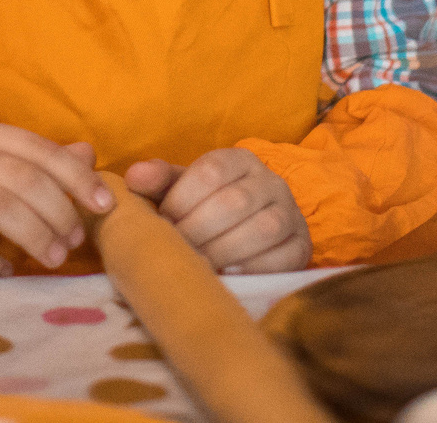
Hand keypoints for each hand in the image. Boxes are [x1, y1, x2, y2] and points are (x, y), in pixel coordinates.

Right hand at [0, 122, 111, 277]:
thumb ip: (40, 158)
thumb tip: (88, 154)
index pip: (40, 149)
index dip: (77, 177)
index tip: (105, 206)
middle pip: (24, 180)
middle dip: (59, 213)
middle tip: (75, 242)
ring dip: (35, 237)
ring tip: (54, 259)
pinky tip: (7, 271)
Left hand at [123, 148, 310, 273]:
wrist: (249, 237)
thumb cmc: (205, 211)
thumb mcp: (182, 192)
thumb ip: (158, 182)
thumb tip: (134, 178)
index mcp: (239, 160)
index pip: (211, 170)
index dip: (182, 199)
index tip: (162, 223)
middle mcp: (271, 181)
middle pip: (235, 202)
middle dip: (198, 231)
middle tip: (176, 252)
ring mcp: (291, 213)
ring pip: (262, 229)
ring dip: (223, 251)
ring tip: (198, 265)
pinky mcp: (302, 246)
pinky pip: (283, 257)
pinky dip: (253, 268)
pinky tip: (229, 275)